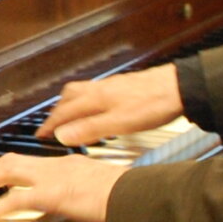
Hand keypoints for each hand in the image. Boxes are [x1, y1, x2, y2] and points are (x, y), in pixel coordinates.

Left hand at [0, 153, 129, 221]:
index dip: (8, 168)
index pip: (31, 163)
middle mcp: (58, 165)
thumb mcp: (104, 194)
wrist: (140, 198)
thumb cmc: (129, 199)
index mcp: (70, 165)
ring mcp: (54, 177)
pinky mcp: (52, 193)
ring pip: (7, 172)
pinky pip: (14, 199)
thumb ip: (89, 198)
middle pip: (12, 161)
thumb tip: (86, 208)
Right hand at [45, 65, 182, 145]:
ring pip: (83, 91)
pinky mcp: (124, 86)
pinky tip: (99, 108)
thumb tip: (62, 135)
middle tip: (52, 124)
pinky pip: (97, 92)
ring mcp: (113, 86)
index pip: (65, 112)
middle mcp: (101, 89)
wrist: (181, 87)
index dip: (51, 124)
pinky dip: (88, 101)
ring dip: (72, 104)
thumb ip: (90, 129)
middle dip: (58, 111)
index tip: (41, 134)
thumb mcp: (120, 123)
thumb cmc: (154, 104)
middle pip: (70, 97)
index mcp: (96, 98)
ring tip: (71, 115)